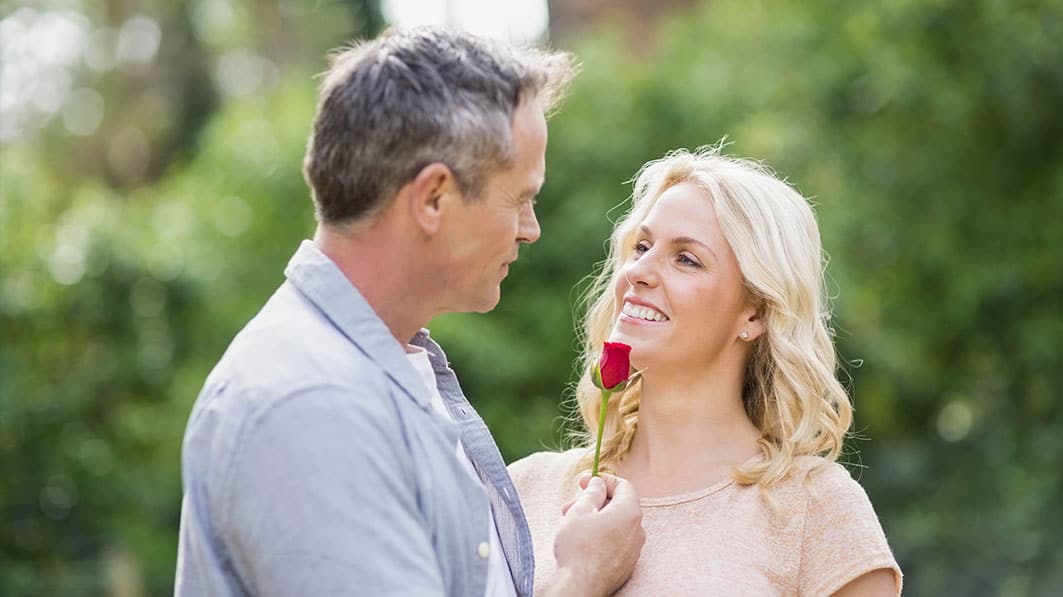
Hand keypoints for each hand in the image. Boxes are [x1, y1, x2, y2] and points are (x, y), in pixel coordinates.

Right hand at [544, 472, 643, 596]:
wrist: (581, 586)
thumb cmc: (579, 547)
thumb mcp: (580, 511)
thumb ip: (592, 492)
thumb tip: (598, 484)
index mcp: (629, 512)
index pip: (623, 486)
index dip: (603, 480)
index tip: (584, 482)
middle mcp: (637, 530)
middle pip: (619, 505)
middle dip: (595, 501)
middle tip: (571, 505)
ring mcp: (634, 550)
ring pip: (616, 524)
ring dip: (596, 519)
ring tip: (573, 524)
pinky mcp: (626, 564)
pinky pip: (617, 541)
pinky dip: (602, 535)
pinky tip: (583, 541)